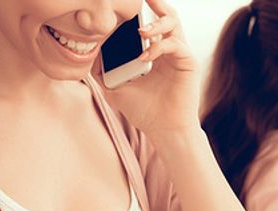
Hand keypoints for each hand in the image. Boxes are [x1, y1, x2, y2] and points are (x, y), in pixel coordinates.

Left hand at [97, 0, 200, 136]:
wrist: (165, 131)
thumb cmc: (145, 112)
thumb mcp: (116, 88)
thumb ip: (103, 71)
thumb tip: (89, 55)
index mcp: (156, 53)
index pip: (150, 23)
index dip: (140, 13)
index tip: (124, 5)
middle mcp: (170, 50)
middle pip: (166, 15)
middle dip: (156, 1)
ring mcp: (180, 55)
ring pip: (173, 23)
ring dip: (156, 22)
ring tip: (140, 31)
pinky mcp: (188, 63)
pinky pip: (174, 45)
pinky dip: (158, 47)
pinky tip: (145, 56)